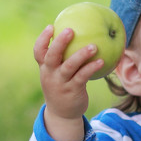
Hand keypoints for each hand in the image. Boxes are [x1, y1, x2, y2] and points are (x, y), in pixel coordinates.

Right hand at [34, 25, 104, 140]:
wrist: (62, 114)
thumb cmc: (62, 87)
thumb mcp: (56, 74)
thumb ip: (62, 59)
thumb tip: (78, 37)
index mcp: (45, 68)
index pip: (38, 52)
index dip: (43, 38)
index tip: (51, 26)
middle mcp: (50, 74)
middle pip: (51, 56)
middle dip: (59, 42)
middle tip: (70, 30)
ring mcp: (61, 83)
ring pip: (69, 66)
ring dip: (81, 54)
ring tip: (93, 46)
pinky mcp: (72, 90)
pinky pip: (82, 77)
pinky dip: (91, 68)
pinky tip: (101, 61)